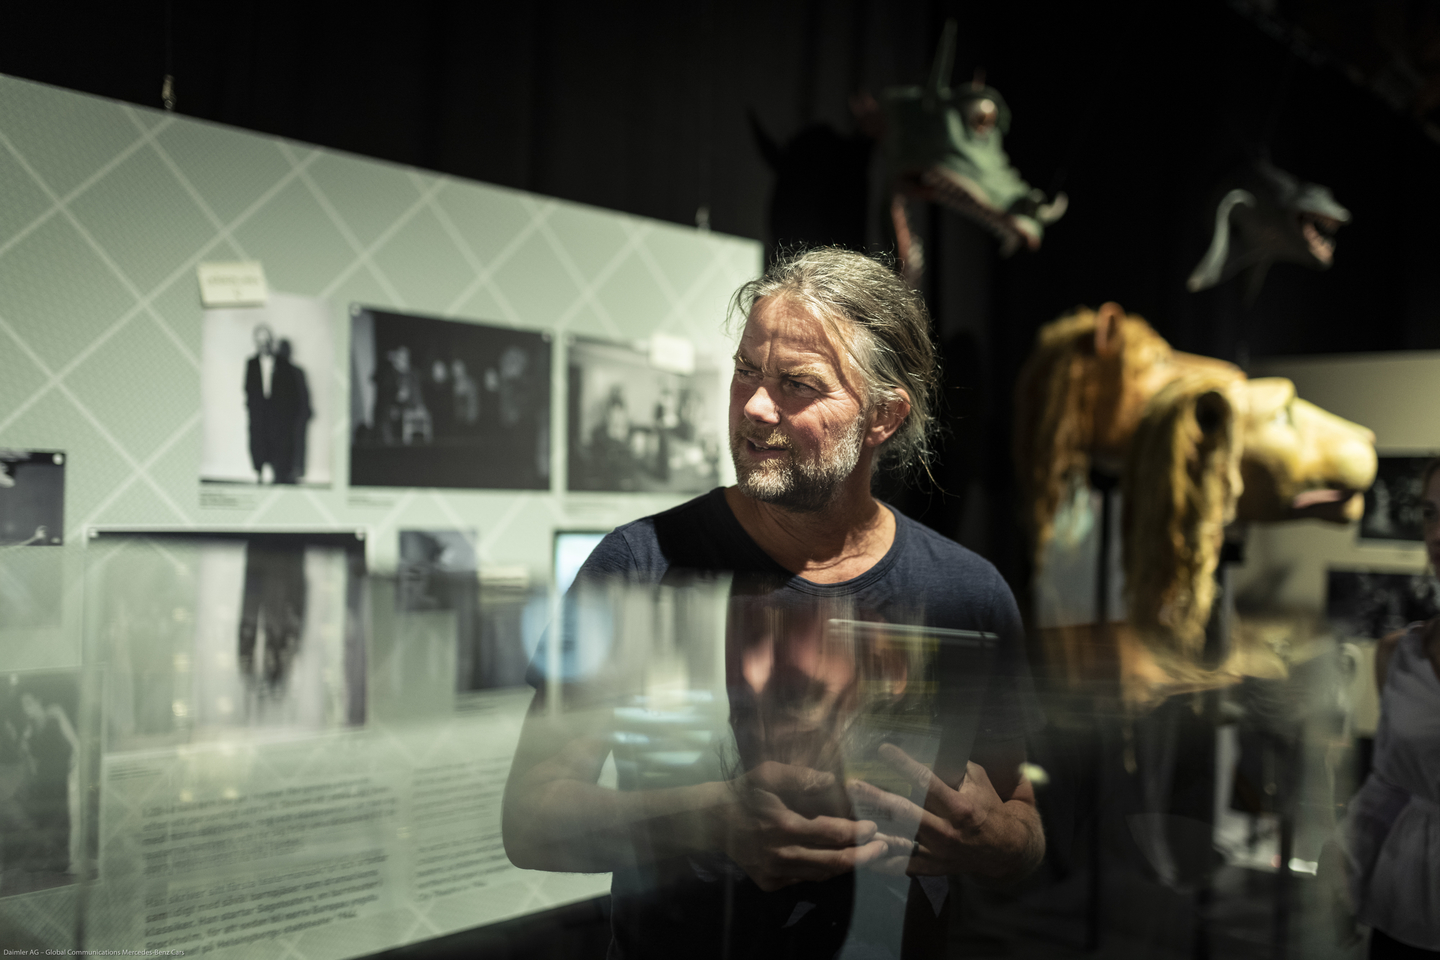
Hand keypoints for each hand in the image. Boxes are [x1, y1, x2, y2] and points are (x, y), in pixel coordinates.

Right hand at [718, 761, 893, 891]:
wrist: (713, 820)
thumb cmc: (745, 792)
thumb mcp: (768, 774)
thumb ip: (801, 776)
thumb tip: (834, 781)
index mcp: (784, 826)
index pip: (833, 834)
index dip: (858, 833)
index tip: (873, 827)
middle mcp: (782, 854)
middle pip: (834, 862)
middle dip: (864, 856)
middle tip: (883, 848)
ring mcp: (775, 872)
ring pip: (822, 875)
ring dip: (846, 866)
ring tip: (866, 855)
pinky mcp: (770, 883)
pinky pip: (804, 879)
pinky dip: (822, 871)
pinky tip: (834, 860)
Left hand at [847, 743, 1027, 878]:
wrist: (1004, 851)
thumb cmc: (987, 807)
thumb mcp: (978, 781)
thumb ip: (953, 766)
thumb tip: (926, 747)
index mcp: (961, 808)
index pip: (927, 782)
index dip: (904, 764)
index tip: (883, 749)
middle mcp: (947, 832)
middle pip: (906, 813)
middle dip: (877, 798)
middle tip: (852, 785)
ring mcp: (938, 854)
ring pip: (898, 842)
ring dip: (872, 829)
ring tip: (846, 817)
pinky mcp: (931, 869)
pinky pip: (900, 866)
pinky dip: (880, 859)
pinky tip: (859, 848)